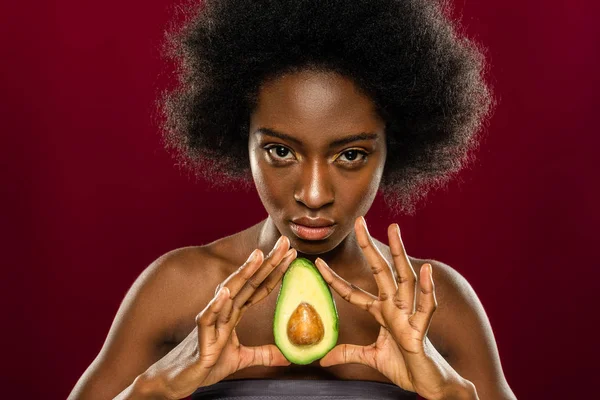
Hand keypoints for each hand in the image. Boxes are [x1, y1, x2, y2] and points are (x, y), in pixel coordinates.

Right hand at [141, 236, 296, 399]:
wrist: (176, 379)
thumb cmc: (205, 364)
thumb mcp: (241, 359)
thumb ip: (264, 354)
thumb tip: (287, 356)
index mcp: (234, 314)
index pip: (259, 287)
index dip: (275, 271)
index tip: (292, 254)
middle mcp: (224, 311)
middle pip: (249, 282)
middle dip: (267, 262)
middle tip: (285, 242)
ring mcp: (212, 322)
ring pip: (230, 293)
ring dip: (243, 273)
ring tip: (258, 255)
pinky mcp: (201, 338)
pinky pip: (207, 318)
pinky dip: (216, 304)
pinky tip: (225, 292)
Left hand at [314, 217, 469, 399]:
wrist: (429, 385)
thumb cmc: (405, 366)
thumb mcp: (371, 357)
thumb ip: (349, 353)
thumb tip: (323, 359)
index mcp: (382, 312)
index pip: (353, 292)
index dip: (335, 278)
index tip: (317, 262)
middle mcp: (395, 307)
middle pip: (380, 271)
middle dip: (370, 246)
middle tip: (359, 221)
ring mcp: (409, 316)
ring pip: (404, 279)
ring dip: (399, 253)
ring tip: (393, 229)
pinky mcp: (420, 331)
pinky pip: (426, 308)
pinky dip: (427, 290)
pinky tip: (426, 271)